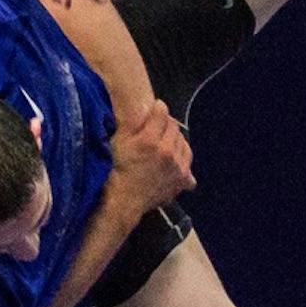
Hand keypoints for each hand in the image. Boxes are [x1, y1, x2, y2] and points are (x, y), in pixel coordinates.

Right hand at [108, 99, 194, 217]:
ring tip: (165, 142)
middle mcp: (166, 151)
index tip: (154, 109)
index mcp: (149, 140)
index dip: (157, 108)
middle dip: (166, 123)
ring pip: (183, 142)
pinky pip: (187, 159)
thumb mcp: (119, 142)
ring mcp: (177, 166)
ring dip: (175, 138)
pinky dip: (182, 155)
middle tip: (157, 127)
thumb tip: (145, 106)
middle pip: (174, 126)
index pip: (162, 112)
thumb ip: (131, 123)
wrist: (124, 200)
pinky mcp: (182, 179)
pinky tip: (174, 157)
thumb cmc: (117, 170)